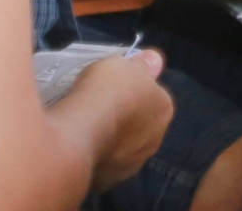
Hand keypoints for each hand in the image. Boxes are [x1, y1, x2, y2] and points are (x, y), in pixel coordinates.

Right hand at [64, 49, 171, 193]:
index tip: (115, 88)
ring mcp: (131, 165)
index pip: (154, 97)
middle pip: (139, 125)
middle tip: (99, 108)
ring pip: (122, 148)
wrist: (77, 133)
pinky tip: (77, 147)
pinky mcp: (108, 182)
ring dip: (110, 140)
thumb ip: (141, 65)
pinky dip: (93, 156)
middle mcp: (155, 140)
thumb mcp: (122, 64)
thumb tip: (155, 60)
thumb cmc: (105, 92)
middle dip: (124, 118)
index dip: (134, 90)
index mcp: (164, 109)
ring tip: (85, 128)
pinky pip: (102, 164)